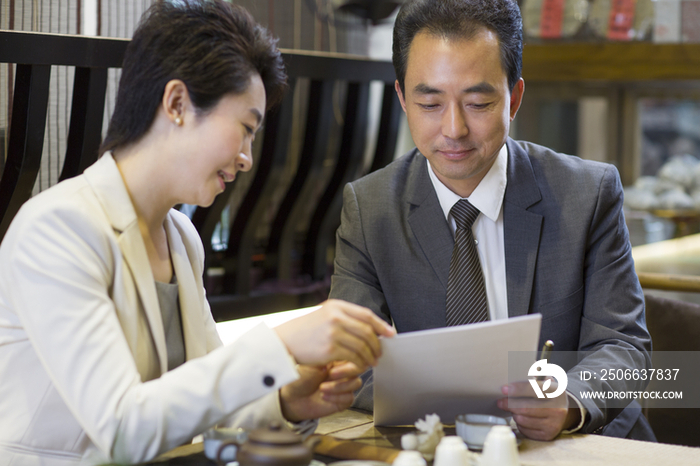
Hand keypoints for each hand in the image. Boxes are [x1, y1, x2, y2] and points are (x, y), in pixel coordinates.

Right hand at [274, 299, 395, 369]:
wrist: (284, 341)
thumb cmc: (306, 331)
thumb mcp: (324, 315)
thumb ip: (344, 317)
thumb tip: (370, 328)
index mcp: (336, 306)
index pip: (366, 315)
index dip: (381, 325)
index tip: (391, 334)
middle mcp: (336, 317)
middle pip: (367, 331)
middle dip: (377, 344)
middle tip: (380, 353)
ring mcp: (333, 333)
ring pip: (362, 346)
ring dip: (370, 356)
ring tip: (372, 362)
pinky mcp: (330, 349)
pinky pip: (353, 357)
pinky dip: (360, 363)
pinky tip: (361, 366)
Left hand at [279, 361, 363, 421]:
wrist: (291, 399)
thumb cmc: (298, 379)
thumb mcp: (310, 364)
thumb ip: (326, 358)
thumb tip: (339, 354)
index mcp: (336, 357)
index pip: (352, 352)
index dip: (348, 357)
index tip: (334, 363)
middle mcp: (342, 370)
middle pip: (359, 367)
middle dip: (346, 372)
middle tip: (331, 374)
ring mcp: (343, 384)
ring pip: (356, 382)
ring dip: (339, 386)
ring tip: (322, 388)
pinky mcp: (343, 399)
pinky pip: (350, 397)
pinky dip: (337, 397)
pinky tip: (324, 396)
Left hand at [497, 380, 580, 440]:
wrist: (565, 411)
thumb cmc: (549, 394)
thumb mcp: (546, 382)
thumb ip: (534, 377)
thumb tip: (516, 376)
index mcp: (556, 392)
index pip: (534, 389)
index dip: (517, 389)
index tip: (504, 389)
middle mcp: (557, 409)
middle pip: (526, 408)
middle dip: (510, 404)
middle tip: (500, 401)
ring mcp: (553, 424)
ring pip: (523, 420)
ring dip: (514, 414)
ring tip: (514, 409)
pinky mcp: (548, 435)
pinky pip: (525, 430)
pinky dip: (519, 424)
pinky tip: (522, 418)